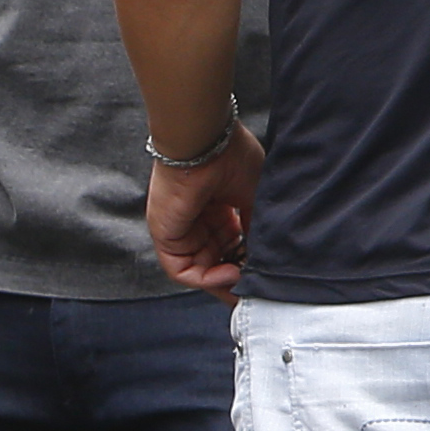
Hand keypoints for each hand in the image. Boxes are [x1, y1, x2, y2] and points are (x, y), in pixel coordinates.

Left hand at [145, 126, 260, 296]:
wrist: (206, 140)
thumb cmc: (230, 155)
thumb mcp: (254, 196)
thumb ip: (256, 227)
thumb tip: (265, 254)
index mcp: (217, 205)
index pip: (229, 244)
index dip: (245, 261)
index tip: (262, 274)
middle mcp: (196, 218)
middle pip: (213, 260)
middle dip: (234, 278)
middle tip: (254, 289)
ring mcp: (179, 226)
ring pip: (199, 269)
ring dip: (223, 281)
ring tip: (244, 280)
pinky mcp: (165, 234)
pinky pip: (182, 270)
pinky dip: (206, 279)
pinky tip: (229, 273)